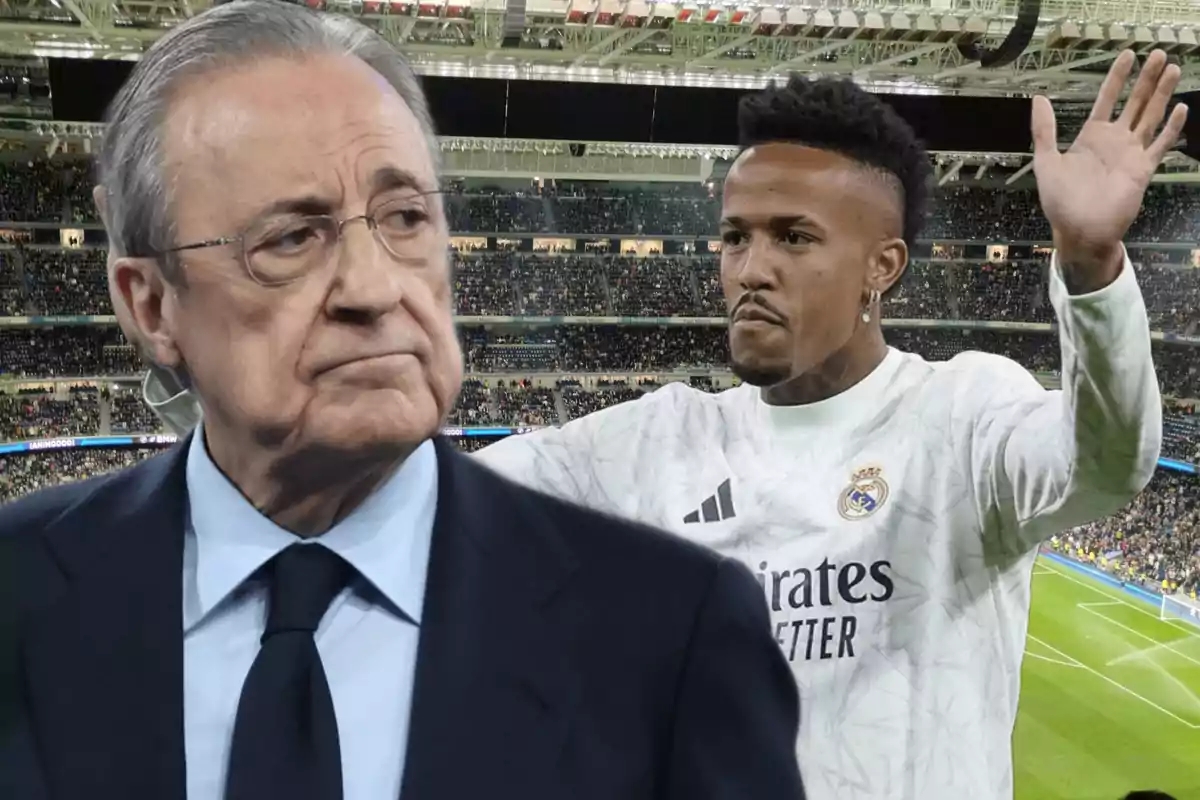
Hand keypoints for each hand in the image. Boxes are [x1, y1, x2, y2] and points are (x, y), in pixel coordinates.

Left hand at [1031, 49, 1187, 291]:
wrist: (1079, 230)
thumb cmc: (1059, 200)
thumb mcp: (1046, 161)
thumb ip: (1044, 130)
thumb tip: (1038, 98)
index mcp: (1091, 136)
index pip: (1107, 99)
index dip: (1117, 77)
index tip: (1127, 55)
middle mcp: (1114, 141)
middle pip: (1134, 102)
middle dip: (1146, 79)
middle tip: (1157, 54)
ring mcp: (1131, 154)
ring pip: (1151, 117)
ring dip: (1162, 94)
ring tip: (1172, 69)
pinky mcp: (1143, 170)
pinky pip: (1160, 145)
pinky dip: (1171, 128)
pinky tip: (1180, 109)